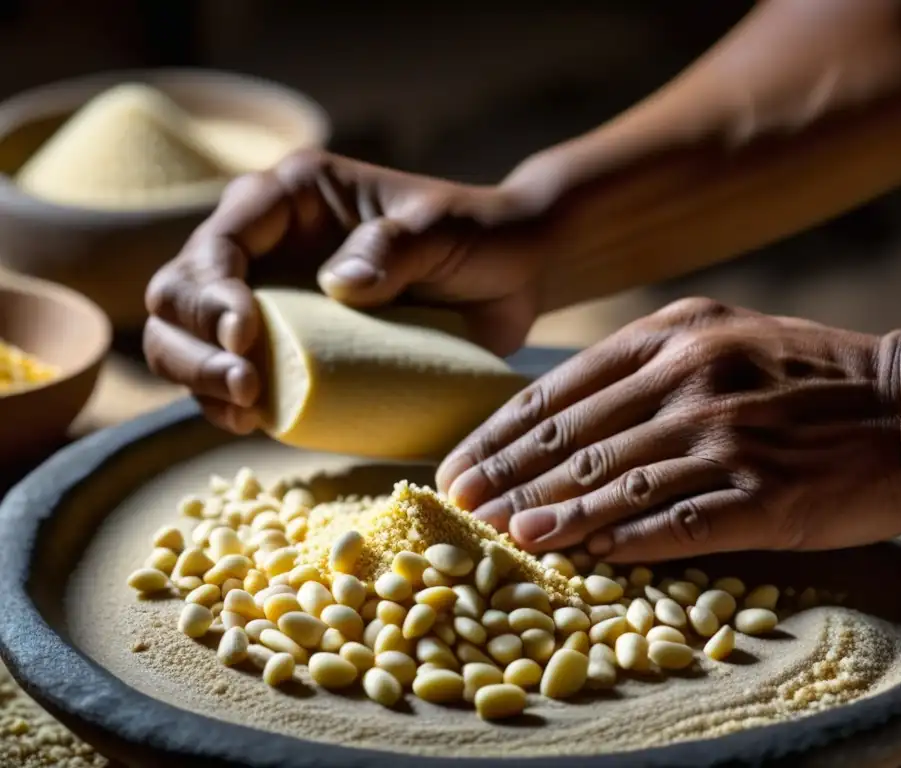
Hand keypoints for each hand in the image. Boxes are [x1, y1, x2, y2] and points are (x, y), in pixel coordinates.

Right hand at [143, 150, 545, 433]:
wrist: (512, 275)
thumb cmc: (478, 237)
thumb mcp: (442, 231)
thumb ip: (396, 248)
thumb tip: (339, 285)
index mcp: (292, 197)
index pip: (220, 239)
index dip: (213, 289)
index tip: (247, 334)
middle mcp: (268, 244)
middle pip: (180, 292)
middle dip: (194, 342)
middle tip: (244, 387)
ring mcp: (274, 298)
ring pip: (189, 338)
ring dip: (198, 377)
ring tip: (243, 411)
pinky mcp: (291, 346)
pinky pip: (233, 375)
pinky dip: (225, 402)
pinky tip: (250, 423)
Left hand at [435, 298, 900, 561]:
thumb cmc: (809, 374)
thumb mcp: (721, 336)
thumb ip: (645, 366)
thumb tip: (563, 418)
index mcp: (671, 336)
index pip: (558, 392)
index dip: (500, 434)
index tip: (458, 466)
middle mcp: (690, 378)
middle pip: (572, 439)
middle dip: (506, 476)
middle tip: (457, 507)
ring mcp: (726, 435)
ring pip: (613, 481)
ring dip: (551, 513)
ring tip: (503, 535)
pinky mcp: (761, 492)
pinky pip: (676, 520)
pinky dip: (624, 540)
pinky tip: (584, 555)